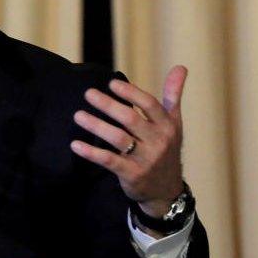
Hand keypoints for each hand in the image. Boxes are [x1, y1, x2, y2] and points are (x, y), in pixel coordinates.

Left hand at [70, 66, 187, 218]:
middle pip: (130, 119)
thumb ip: (173, 95)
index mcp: (167, 126)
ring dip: (96, 126)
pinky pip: (109, 161)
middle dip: (108, 105)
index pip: (150, 104)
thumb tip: (180, 66)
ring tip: (78, 115)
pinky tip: (76, 144)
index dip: (131, 93)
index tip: (112, 84)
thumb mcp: (174, 123)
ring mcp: (145, 159)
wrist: (166, 190)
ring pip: (118, 138)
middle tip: (88, 93)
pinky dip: (92, 153)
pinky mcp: (132, 174)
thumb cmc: (166, 149)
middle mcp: (158, 141)